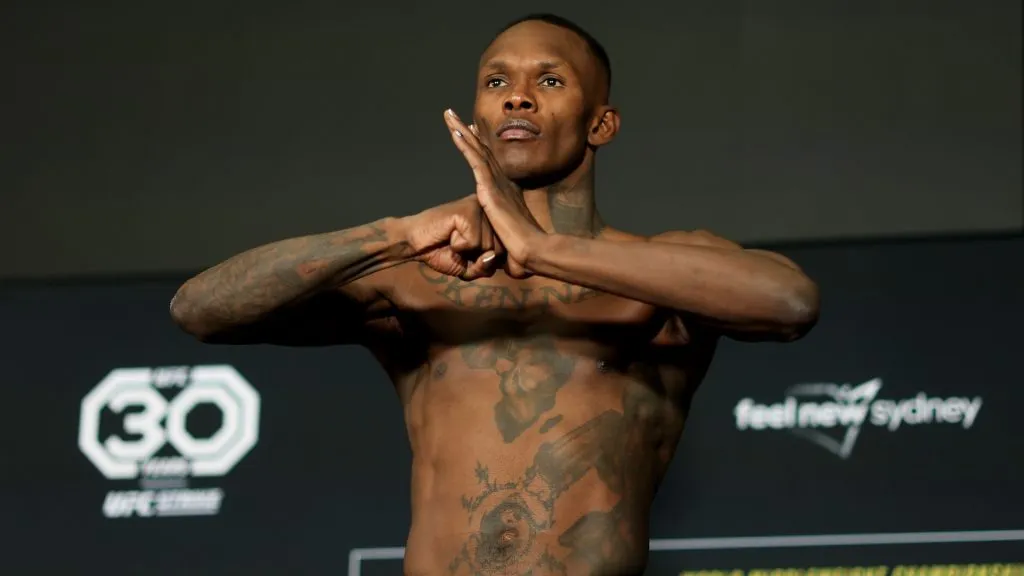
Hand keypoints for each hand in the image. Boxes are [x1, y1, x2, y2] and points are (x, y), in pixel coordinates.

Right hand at [402, 195, 503, 279]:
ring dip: (465, 252)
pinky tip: (449, 234)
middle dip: (475, 258)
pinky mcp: (468, 210)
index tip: (466, 252)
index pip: (505, 251)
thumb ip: (485, 267)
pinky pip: (473, 242)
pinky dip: (458, 246)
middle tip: (457, 247)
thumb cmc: (441, 252)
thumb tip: (491, 256)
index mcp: (493, 221)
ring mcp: (479, 208)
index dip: (484, 262)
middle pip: (498, 250)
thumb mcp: (468, 268)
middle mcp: (489, 211)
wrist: (414, 244)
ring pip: (487, 246)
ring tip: (452, 239)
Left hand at [444, 109, 544, 278]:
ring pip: (477, 149)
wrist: (531, 250)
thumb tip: (510, 250)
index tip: (472, 132)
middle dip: (469, 132)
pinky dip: (466, 144)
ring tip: (448, 115)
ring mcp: (497, 183)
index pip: (490, 165)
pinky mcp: (490, 187)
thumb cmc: (524, 250)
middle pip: (482, 150)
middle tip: (455, 116)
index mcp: (507, 192)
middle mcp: (502, 182)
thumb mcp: (511, 238)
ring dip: (462, 130)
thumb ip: (507, 237)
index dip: (480, 146)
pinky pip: (475, 159)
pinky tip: (456, 131)